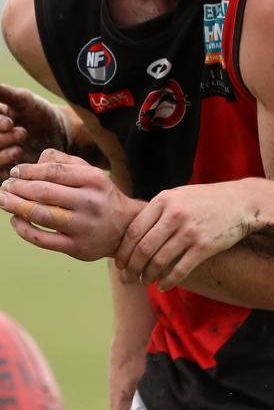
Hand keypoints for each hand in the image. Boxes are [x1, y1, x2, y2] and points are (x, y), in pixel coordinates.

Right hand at [0, 83, 68, 178]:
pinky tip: (18, 162)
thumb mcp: (23, 99)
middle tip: (22, 133)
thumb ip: (4, 93)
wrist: (57, 133)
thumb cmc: (39, 112)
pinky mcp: (2, 168)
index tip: (9, 123)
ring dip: (1, 156)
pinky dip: (3, 169)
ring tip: (19, 150)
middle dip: (1, 139)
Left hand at [0, 149, 142, 259]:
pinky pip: (42, 239)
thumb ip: (64, 162)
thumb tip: (32, 164)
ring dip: (16, 206)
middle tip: (4, 186)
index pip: (53, 171)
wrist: (125, 228)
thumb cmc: (101, 196)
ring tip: (3, 201)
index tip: (14, 172)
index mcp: (94, 179)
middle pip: (44, 192)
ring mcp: (83, 226)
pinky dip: (23, 229)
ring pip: (41, 215)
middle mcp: (90, 202)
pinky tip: (15, 221)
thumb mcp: (91, 173)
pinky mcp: (76, 247)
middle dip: (18, 188)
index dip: (28, 171)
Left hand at [115, 179, 257, 288]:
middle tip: (127, 279)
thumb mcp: (179, 196)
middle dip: (131, 269)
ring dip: (148, 277)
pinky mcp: (204, 246)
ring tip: (145, 282)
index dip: (123, 252)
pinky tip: (163, 286)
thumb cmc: (206, 200)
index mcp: (164, 200)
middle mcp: (175, 215)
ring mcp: (190, 231)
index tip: (120, 264)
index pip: (133, 231)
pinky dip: (167, 282)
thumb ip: (158, 210)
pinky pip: (179, 270)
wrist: (241, 202)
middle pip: (143, 249)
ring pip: (159, 262)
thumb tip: (131, 234)